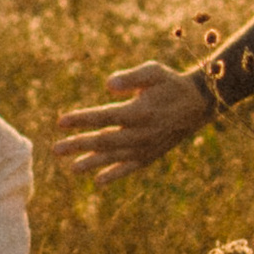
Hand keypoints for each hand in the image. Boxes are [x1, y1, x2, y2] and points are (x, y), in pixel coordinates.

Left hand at [56, 63, 213, 176]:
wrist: (198, 104)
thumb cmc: (170, 84)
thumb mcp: (154, 71)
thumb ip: (131, 77)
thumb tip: (108, 85)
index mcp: (139, 112)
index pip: (104, 117)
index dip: (82, 119)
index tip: (60, 122)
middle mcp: (141, 133)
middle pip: (104, 141)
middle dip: (79, 144)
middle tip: (55, 150)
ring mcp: (147, 147)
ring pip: (115, 157)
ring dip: (92, 162)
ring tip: (72, 168)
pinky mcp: (151, 155)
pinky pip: (131, 168)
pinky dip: (115, 175)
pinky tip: (99, 182)